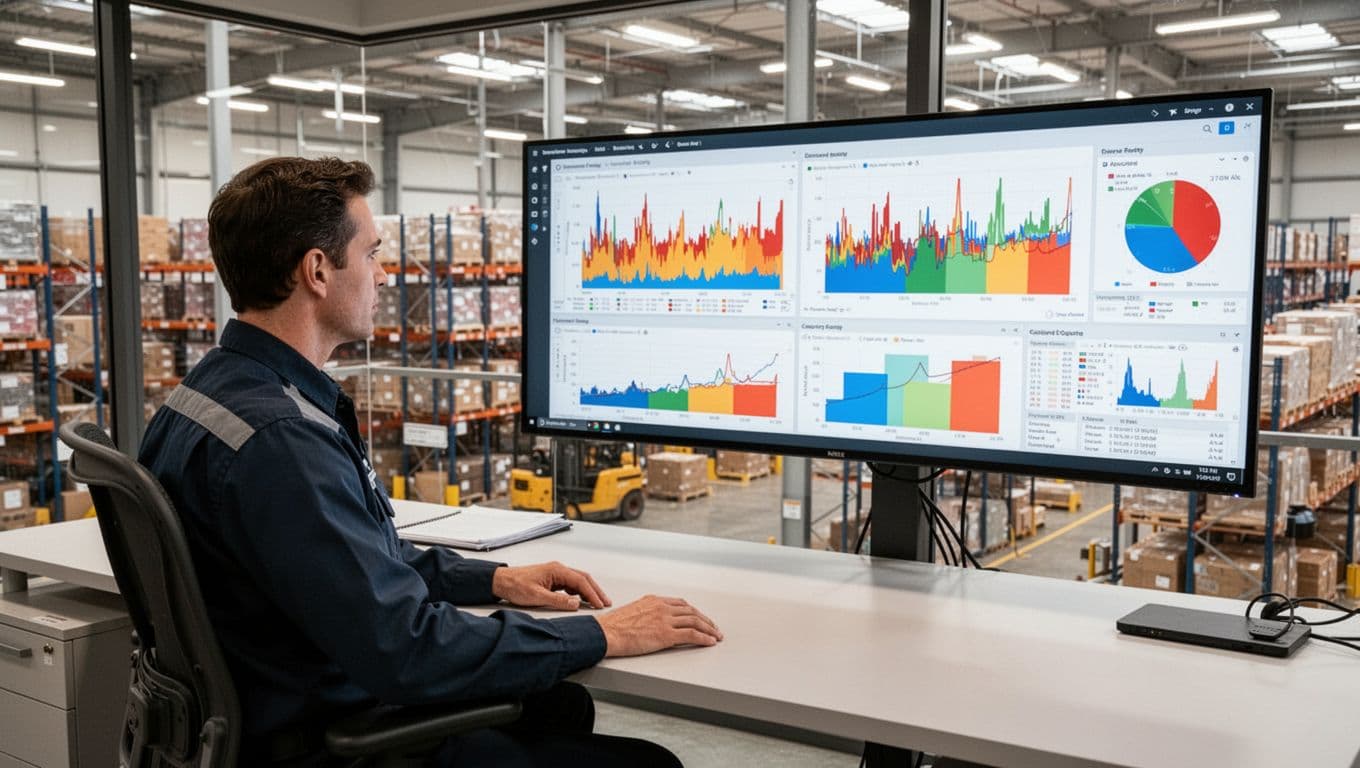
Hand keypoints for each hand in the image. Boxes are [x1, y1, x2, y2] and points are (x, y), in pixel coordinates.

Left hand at [492, 562, 610, 610]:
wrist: (501, 581)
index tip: (600, 604)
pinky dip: (579, 592)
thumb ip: (558, 600)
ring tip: (597, 603)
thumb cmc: (515, 585)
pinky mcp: (553, 580)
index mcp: (556, 570)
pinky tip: (582, 600)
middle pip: (583, 579)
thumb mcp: (537, 596)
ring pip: (578, 582)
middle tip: (606, 602)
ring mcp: (556, 574)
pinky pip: (570, 585)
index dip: (592, 593)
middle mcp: (558, 569)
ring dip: (588, 592)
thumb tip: (576, 604)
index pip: (580, 581)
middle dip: (596, 591)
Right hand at [596, 595, 722, 656]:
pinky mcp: (666, 635)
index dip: (694, 611)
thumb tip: (652, 623)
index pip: (681, 604)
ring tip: (716, 636)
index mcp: (654, 600)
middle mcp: (662, 607)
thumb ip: (647, 614)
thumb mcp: (633, 612)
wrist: (606, 633)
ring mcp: (665, 620)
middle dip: (705, 620)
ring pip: (695, 622)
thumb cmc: (613, 626)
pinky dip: (704, 638)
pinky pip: (691, 635)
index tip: (700, 617)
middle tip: (714, 627)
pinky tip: (709, 642)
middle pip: (692, 612)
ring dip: (709, 629)